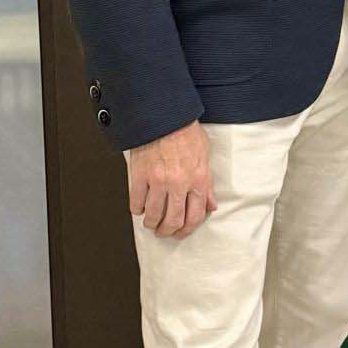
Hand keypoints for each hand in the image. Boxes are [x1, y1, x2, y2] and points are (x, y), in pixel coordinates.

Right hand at [126, 122, 216, 238]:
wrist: (163, 115)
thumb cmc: (184, 130)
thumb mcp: (205, 155)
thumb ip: (208, 184)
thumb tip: (210, 205)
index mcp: (198, 179)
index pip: (194, 216)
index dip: (186, 230)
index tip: (180, 232)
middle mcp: (179, 183)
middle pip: (173, 220)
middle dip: (168, 231)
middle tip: (164, 231)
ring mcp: (158, 180)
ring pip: (154, 215)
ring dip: (151, 223)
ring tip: (150, 223)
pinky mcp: (140, 175)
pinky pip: (136, 201)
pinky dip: (137, 209)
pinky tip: (139, 208)